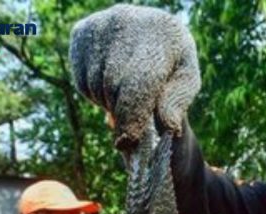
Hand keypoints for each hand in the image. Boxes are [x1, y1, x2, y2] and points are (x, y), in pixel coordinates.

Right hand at [69, 5, 200, 147]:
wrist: (152, 34)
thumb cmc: (172, 65)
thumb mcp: (185, 82)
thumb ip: (178, 102)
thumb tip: (169, 127)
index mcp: (162, 34)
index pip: (140, 81)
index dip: (132, 114)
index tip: (127, 140)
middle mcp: (127, 21)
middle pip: (113, 85)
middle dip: (121, 112)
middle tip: (131, 126)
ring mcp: (101, 24)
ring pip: (94, 84)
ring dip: (108, 103)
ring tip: (125, 98)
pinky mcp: (81, 31)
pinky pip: (80, 79)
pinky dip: (94, 93)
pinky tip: (110, 84)